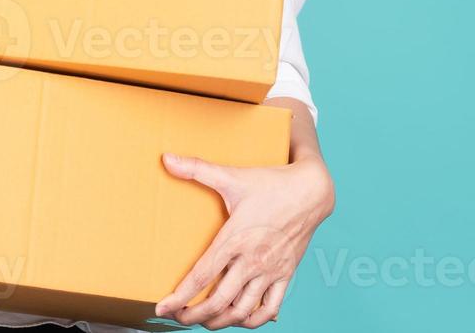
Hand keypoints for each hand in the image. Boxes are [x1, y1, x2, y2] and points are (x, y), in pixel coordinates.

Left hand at [154, 152, 334, 328]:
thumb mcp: (232, 176)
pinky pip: (270, 307)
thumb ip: (197, 169)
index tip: (162, 308)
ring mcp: (271, 270)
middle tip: (178, 319)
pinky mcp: (286, 275)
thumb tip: (166, 159)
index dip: (180, 296)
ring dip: (221, 321)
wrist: (311, 191)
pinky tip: (241, 319)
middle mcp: (252, 260)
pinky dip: (254, 320)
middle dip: (195, 315)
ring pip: (244, 310)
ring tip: (205, 321)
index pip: (202, 276)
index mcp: (235, 239)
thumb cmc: (271, 184)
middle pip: (220, 300)